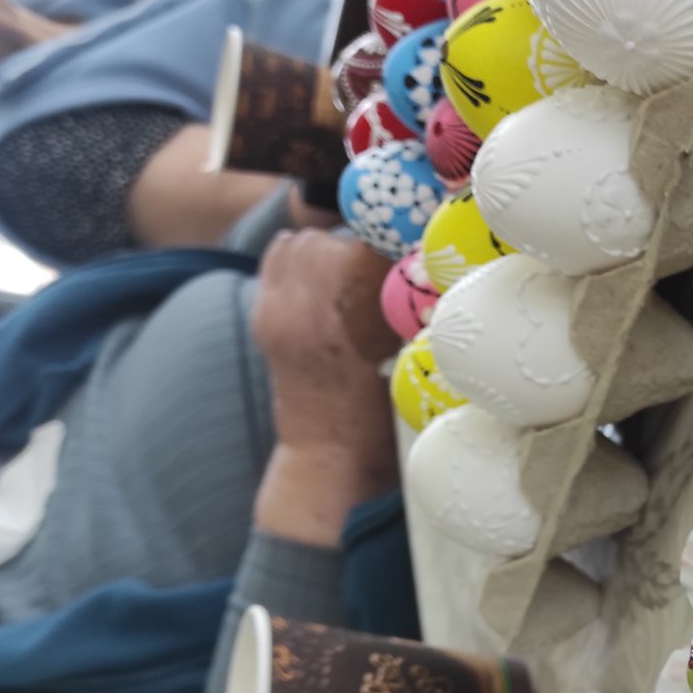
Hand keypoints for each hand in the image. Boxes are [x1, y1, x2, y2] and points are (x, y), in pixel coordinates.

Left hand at [251, 230, 399, 545]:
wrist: (328, 457)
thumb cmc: (383, 421)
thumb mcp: (412, 363)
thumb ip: (414, 307)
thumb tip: (429, 255)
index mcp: (350, 323)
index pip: (375, 241)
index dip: (402, 240)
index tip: (419, 249)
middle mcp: (306, 310)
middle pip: (338, 236)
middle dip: (366, 245)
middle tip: (388, 271)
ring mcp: (277, 310)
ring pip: (305, 240)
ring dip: (332, 248)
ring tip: (354, 277)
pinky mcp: (263, 314)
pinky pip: (280, 255)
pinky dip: (302, 256)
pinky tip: (325, 281)